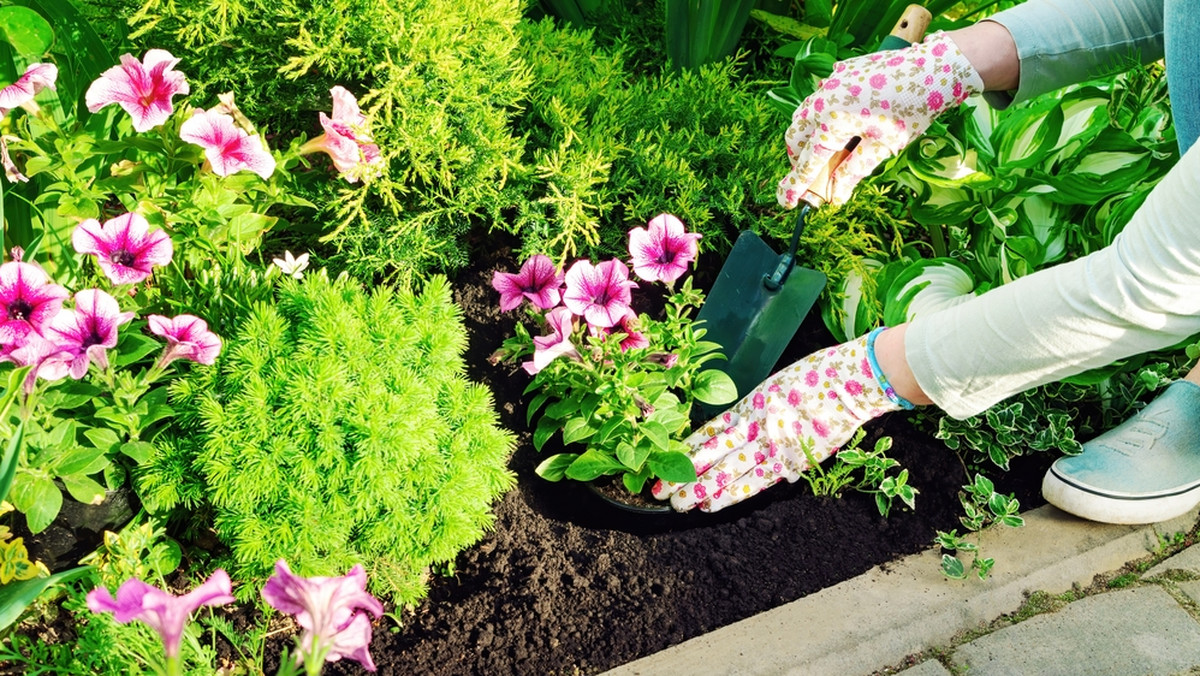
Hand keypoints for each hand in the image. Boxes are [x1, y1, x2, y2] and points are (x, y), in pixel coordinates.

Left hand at [652, 332, 903, 511]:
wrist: (851, 384)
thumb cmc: (816, 380)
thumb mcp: (775, 389)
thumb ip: (755, 414)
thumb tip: (739, 437)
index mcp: (750, 404)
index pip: (709, 431)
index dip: (686, 448)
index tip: (666, 459)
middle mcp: (756, 425)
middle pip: (712, 454)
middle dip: (685, 474)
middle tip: (662, 490)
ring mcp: (774, 445)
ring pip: (730, 473)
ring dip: (704, 490)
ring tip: (682, 503)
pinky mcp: (794, 460)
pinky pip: (758, 482)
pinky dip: (735, 494)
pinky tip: (714, 504)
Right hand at [777, 32, 982, 207]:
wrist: (933, 68)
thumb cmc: (912, 110)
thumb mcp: (883, 147)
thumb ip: (853, 170)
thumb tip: (835, 196)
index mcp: (834, 122)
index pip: (808, 160)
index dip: (796, 184)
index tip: (785, 202)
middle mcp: (824, 100)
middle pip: (795, 135)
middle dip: (797, 157)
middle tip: (811, 175)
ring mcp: (830, 82)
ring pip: (803, 115)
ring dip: (807, 136)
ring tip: (825, 151)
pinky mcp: (840, 72)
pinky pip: (819, 98)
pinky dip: (821, 116)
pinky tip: (842, 123)